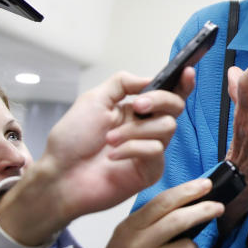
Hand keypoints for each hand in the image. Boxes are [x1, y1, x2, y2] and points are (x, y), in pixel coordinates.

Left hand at [0, 68, 195, 244]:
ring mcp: (150, 149)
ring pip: (166, 127)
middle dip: (158, 101)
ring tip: (110, 139)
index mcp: (135, 110)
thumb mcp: (94, 100)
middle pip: (175, 106)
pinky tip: (113, 155)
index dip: (182, 83)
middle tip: (137, 106)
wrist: (60, 175)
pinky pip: (155, 150)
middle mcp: (146, 128)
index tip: (187, 72)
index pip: (167, 94)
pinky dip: (132, 149)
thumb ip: (122, 83)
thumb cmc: (71, 141)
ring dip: (135, 130)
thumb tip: (148, 79)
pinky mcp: (150, 170)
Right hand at [50, 179, 222, 247]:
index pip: (162, 202)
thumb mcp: (123, 239)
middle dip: (205, 210)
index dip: (188, 191)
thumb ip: (149, 223)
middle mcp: (137, 245)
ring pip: (189, 247)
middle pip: (179, 220)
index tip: (206, 185)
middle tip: (219, 207)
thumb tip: (186, 205)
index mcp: (128, 228)